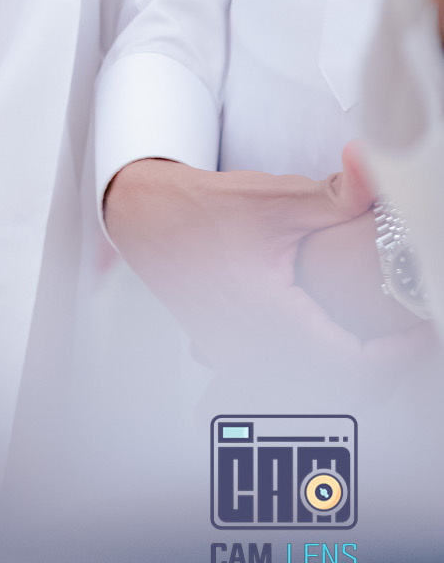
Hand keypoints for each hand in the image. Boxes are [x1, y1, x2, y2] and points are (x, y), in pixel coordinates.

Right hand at [103, 150, 427, 372]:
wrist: (145, 216)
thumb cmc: (200, 211)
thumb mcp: (276, 199)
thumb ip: (337, 194)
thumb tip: (375, 173)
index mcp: (274, 326)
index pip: (357, 370)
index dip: (399, 355)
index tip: (419, 330)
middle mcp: (255, 353)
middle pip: (341, 389)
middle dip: (381, 366)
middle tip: (404, 334)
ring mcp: (239, 357)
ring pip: (311, 387)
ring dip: (348, 368)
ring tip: (372, 332)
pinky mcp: (228, 351)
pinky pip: (281, 377)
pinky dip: (312, 366)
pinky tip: (322, 335)